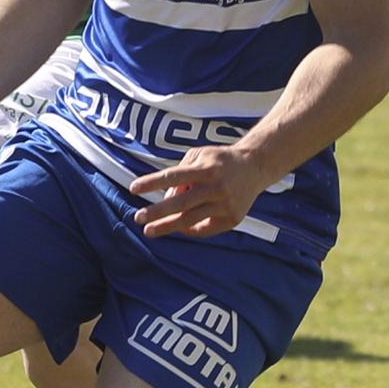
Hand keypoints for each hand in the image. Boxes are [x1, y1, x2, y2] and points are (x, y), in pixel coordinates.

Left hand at [129, 145, 264, 239]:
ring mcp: (226, 204)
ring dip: (167, 226)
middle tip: (138, 218)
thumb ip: (180, 173)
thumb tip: (165, 198)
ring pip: (191, 220)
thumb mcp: (199, 156)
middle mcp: (216, 187)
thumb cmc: (220, 160)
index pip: (173, 176)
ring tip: (149, 230)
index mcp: (206, 168)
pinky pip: (205, 228)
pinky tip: (178, 227)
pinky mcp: (233, 218)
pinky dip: (189, 229)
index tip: (133, 188)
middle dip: (157, 212)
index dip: (152, 182)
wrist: (255, 167)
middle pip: (181, 203)